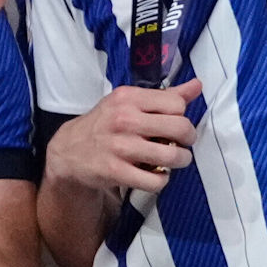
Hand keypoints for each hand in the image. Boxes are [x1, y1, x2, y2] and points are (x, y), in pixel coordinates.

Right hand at [47, 80, 199, 195]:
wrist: (69, 151)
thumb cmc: (106, 123)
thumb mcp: (129, 102)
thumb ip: (165, 95)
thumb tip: (197, 85)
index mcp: (129, 98)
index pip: (177, 104)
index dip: (182, 115)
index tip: (175, 123)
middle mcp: (124, 119)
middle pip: (180, 128)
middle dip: (188, 139)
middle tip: (182, 143)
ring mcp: (120, 147)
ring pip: (172, 156)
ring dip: (180, 161)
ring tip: (173, 160)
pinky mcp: (116, 172)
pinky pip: (155, 181)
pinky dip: (161, 180)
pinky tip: (155, 174)